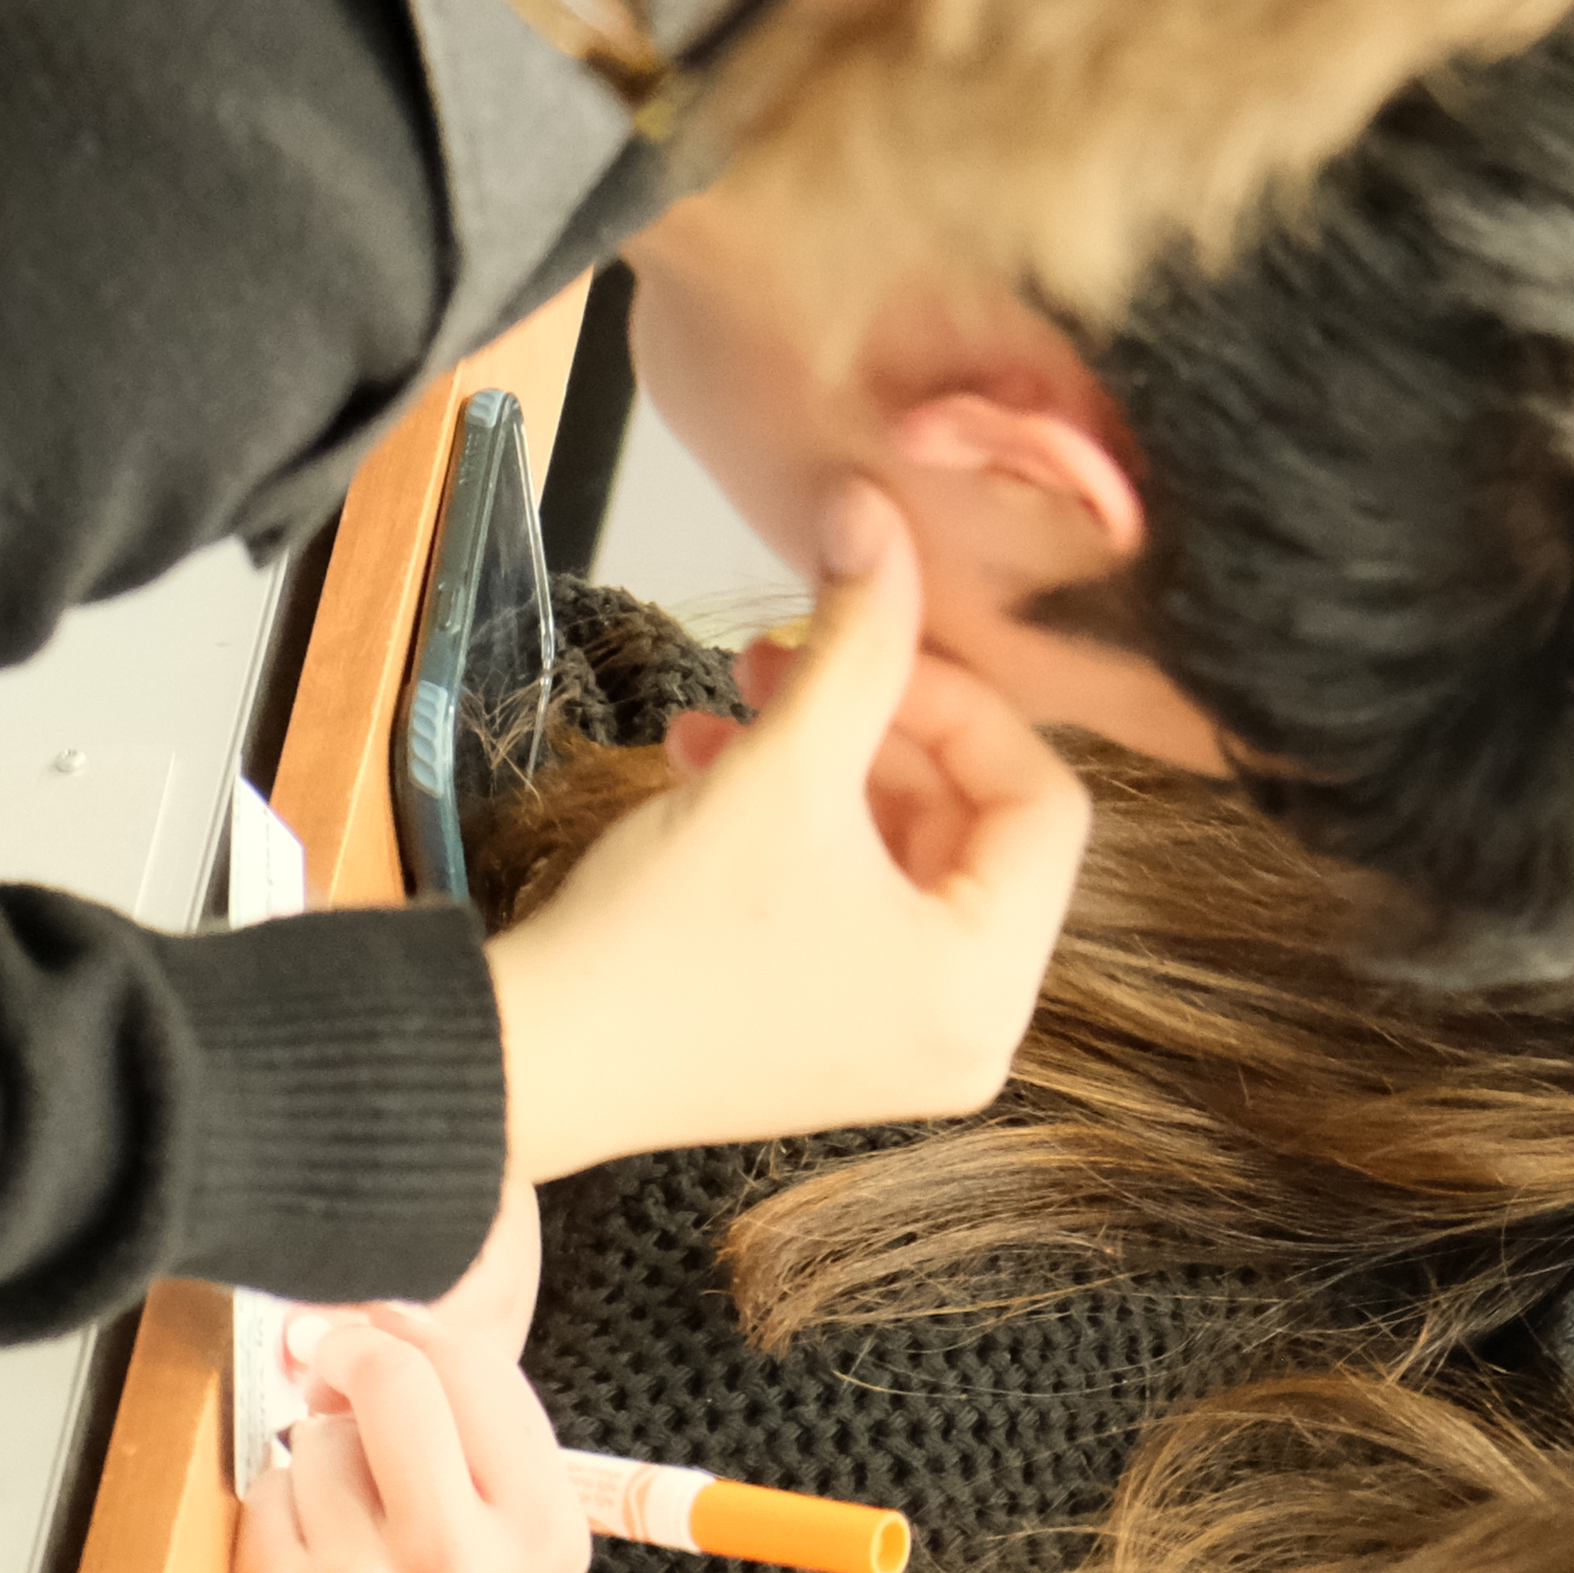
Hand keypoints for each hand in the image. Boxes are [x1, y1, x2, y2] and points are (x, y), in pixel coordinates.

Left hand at [233, 1210, 591, 1572]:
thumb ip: (490, 1456)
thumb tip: (389, 1334)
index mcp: (543, 1534)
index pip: (477, 1370)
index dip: (413, 1326)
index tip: (381, 1326)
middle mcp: (461, 1555)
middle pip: (390, 1377)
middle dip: (347, 1352)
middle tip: (327, 1364)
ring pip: (311, 1440)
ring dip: (313, 1457)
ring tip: (343, 1525)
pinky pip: (259, 1500)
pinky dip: (274, 1516)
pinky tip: (307, 1567)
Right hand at [485, 490, 1087, 1183]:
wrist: (529, 1060)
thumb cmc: (659, 939)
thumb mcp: (782, 767)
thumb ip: (855, 637)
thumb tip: (880, 512)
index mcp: (988, 983)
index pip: (1044, 801)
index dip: (961, 700)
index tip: (869, 647)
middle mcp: (971, 1032)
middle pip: (978, 827)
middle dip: (883, 725)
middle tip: (790, 657)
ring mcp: (903, 1046)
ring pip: (909, 856)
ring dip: (829, 763)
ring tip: (737, 707)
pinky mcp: (836, 1041)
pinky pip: (860, 906)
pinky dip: (803, 831)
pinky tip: (709, 768)